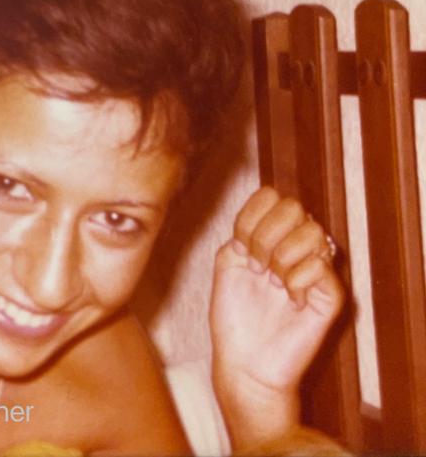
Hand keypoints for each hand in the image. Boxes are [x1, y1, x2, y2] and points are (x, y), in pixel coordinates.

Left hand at [209, 187, 344, 446]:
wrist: (244, 363)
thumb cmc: (234, 317)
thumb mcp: (227, 262)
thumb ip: (244, 230)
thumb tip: (271, 209)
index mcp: (272, 237)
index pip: (271, 196)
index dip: (251, 216)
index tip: (239, 247)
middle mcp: (297, 248)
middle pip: (293, 207)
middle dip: (265, 235)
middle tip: (256, 266)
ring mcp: (316, 270)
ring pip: (313, 232)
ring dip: (282, 255)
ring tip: (274, 282)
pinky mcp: (331, 297)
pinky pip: (322, 266)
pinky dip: (297, 278)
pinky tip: (290, 298)